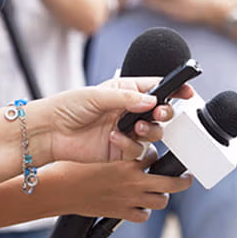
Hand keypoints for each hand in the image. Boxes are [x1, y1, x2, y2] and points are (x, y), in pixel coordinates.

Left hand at [35, 77, 194, 164]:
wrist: (50, 132)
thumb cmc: (68, 107)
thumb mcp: (97, 95)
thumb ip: (127, 98)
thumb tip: (152, 100)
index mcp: (125, 91)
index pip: (156, 87)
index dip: (174, 89)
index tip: (187, 91)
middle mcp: (129, 111)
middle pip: (161, 111)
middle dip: (165, 112)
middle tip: (159, 112)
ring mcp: (126, 131)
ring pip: (154, 132)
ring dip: (150, 130)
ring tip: (137, 127)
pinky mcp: (120, 149)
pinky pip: (137, 150)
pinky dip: (129, 145)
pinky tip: (114, 139)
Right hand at [49, 149, 192, 221]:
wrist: (59, 189)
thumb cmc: (74, 165)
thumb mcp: (100, 147)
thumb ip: (119, 144)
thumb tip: (127, 136)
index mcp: (130, 159)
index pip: (156, 154)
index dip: (156, 154)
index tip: (156, 154)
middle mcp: (134, 179)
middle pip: (172, 182)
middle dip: (182, 180)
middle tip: (186, 178)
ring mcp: (130, 198)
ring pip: (161, 201)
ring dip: (162, 196)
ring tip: (161, 192)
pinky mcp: (122, 213)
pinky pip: (143, 215)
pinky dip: (144, 211)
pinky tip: (139, 205)